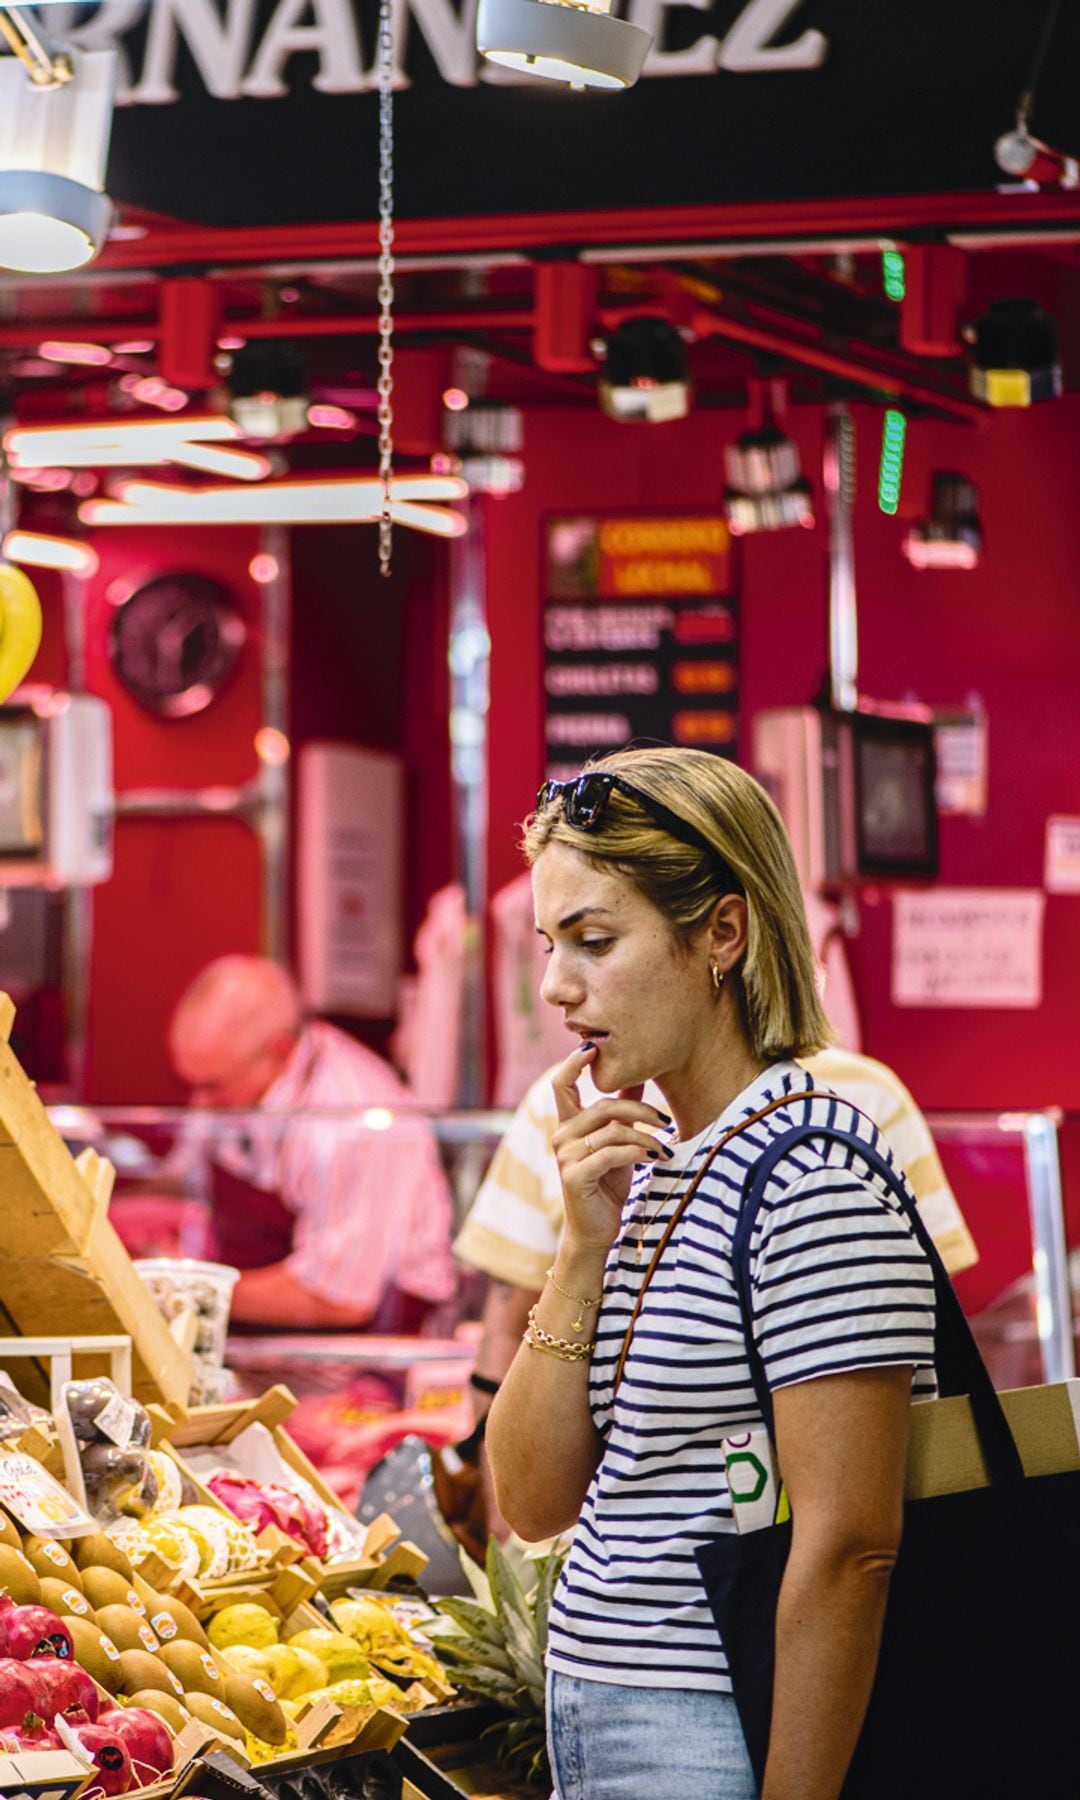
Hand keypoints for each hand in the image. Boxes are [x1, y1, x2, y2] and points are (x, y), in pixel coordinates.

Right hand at [550, 1044, 672, 1252]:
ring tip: (665, 1147)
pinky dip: (638, 1152)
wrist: (596, 1229)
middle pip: (601, 1105)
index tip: (593, 1046)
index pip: (562, 1084)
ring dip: (645, 1137)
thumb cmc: (608, 1184)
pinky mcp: (575, 1176)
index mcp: (569, 1125)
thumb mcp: (618, 1141)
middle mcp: (562, 1136)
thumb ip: (622, 1110)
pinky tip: (655, 1157)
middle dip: (638, 1109)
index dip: (574, 1063)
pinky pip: (611, 1153)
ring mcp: (565, 1156)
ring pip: (611, 1130)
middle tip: (665, 1120)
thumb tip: (639, 1074)